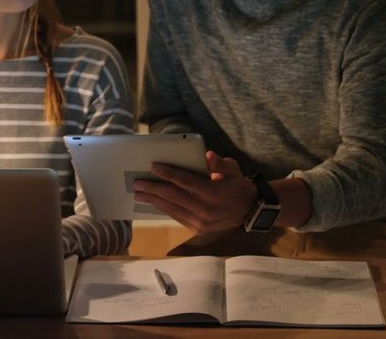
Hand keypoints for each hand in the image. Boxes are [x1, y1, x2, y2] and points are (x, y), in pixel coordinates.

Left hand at [134, 151, 257, 233]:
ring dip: (153, 201)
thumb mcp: (232, 170)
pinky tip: (154, 203)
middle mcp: (204, 209)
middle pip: (173, 196)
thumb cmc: (237, 186)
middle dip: (153, 189)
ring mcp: (200, 221)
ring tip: (139, 195)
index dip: (167, 173)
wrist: (249, 210)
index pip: (184, 181)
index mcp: (211, 192)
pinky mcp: (197, 229)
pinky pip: (176, 217)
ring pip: (171, 208)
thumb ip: (219, 163)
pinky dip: (164, 209)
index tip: (152, 167)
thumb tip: (207, 156)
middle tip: (136, 183)